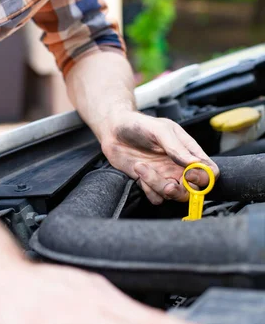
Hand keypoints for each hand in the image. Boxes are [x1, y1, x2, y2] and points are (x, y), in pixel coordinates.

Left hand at [99, 110, 218, 203]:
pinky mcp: (150, 183)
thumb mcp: (160, 130)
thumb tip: (195, 163)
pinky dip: (148, 189)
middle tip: (169, 185)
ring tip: (142, 168)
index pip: (210, 171)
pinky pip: (157, 198)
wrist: (113, 130)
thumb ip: (177, 147)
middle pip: (194, 191)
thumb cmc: (139, 125)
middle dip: (181, 191)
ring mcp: (165, 176)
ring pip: (174, 196)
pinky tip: (139, 172)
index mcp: (188, 151)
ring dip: (158, 186)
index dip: (204, 177)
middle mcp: (179, 166)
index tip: (189, 173)